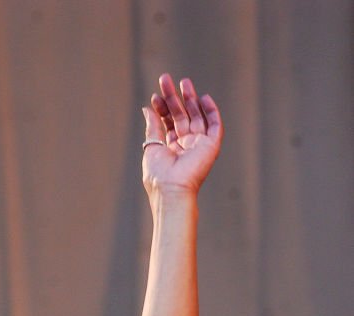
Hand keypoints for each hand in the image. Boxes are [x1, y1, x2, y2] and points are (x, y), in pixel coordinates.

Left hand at [142, 73, 222, 196]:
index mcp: (172, 149)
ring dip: (191, 99)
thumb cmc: (158, 175)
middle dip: (174, 98)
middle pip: (182, 116)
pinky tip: (204, 97)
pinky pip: (214, 125)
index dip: (162, 109)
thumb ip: (153, 127)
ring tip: (184, 82)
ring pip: (197, 117)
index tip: (155, 97)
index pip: (169, 123)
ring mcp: (199, 146)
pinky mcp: (211, 146)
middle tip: (166, 79)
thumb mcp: (152, 147)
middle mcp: (186, 146)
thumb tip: (147, 109)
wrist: (171, 189)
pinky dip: (211, 111)